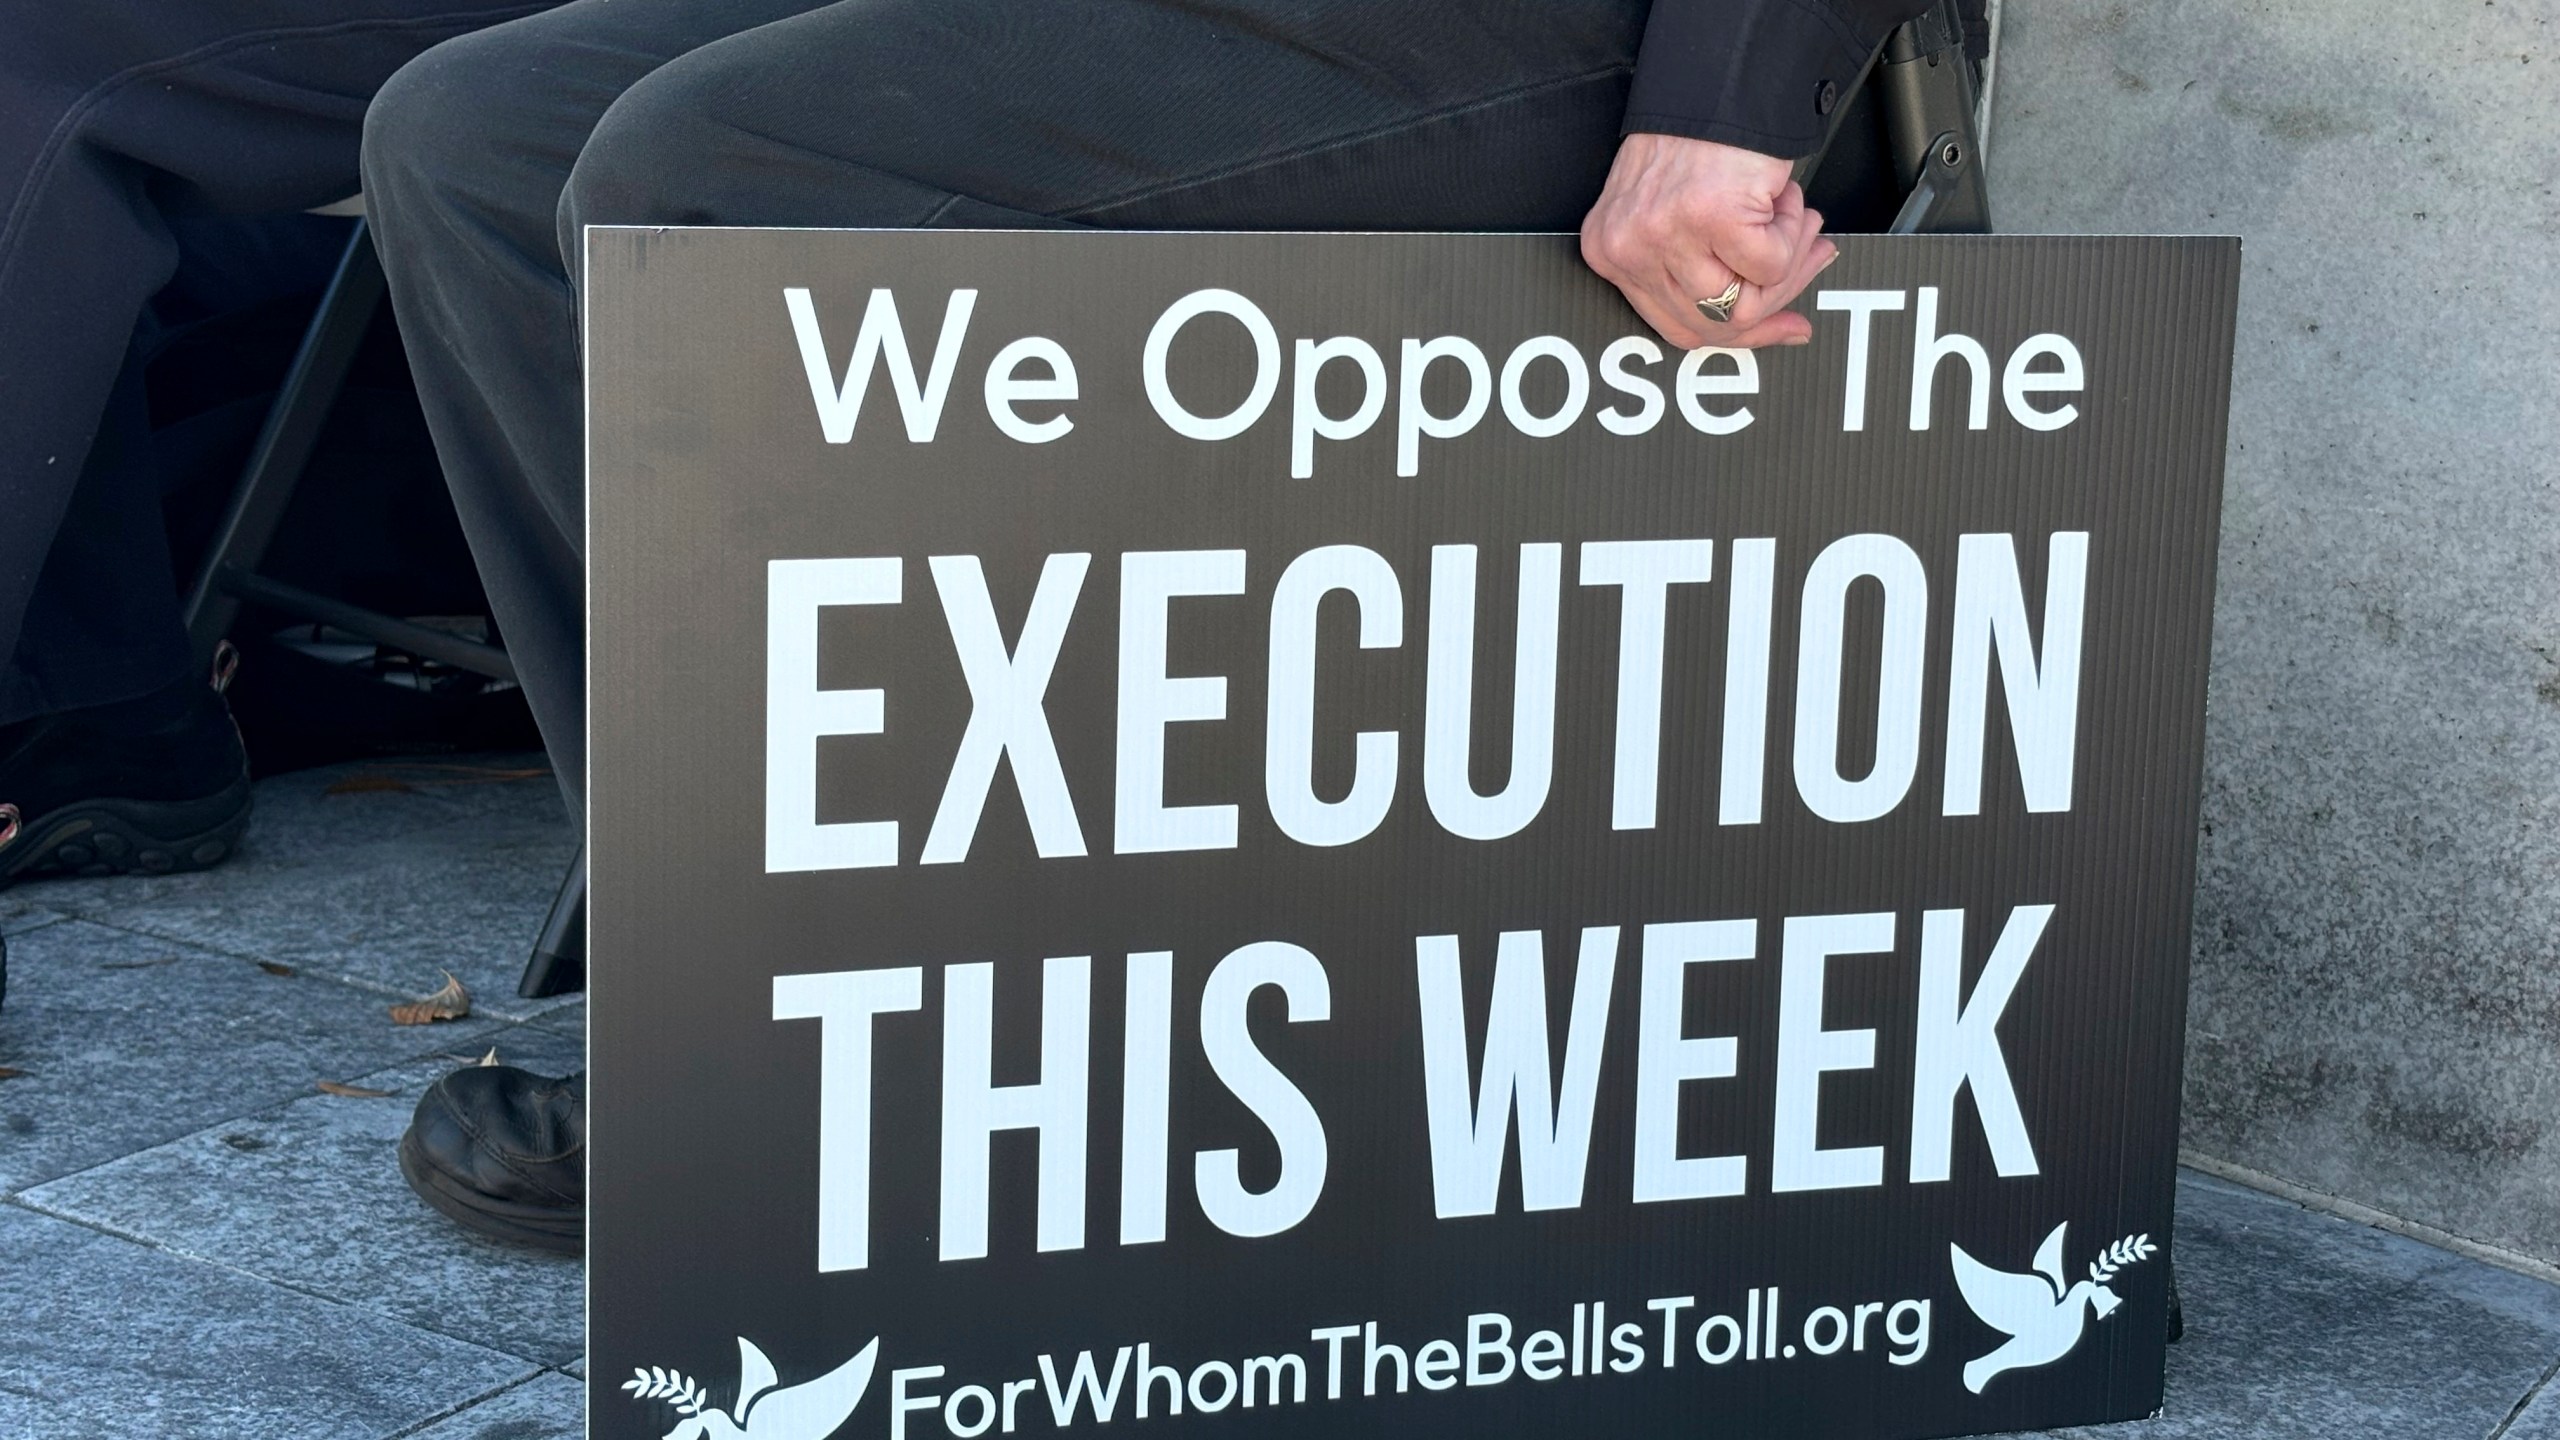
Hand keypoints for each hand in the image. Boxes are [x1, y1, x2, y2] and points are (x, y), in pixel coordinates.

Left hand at [1580, 132, 1837, 349]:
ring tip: (1796, 215)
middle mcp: (1628, 249)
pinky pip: (1770, 264)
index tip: (1785, 325)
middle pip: (1713, 323)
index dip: (1741, 334)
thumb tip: (1774, 324)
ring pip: (1745, 300)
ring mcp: (1663, 235)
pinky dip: (1794, 230)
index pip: (1675, 326)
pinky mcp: (1708, 217)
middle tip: (1811, 257)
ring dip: (1789, 257)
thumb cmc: (1701, 141)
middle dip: (1777, 297)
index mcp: (1611, 251)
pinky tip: (1784, 195)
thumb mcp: (1678, 214)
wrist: (1722, 81)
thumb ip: (1707, 272)